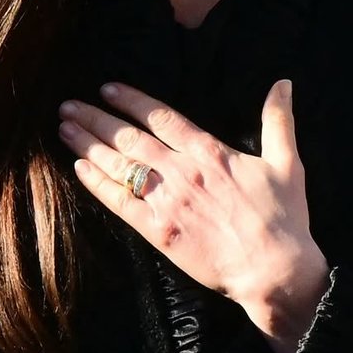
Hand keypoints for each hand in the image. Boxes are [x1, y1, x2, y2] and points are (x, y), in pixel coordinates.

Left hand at [58, 80, 328, 352]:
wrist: (273, 269)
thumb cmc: (284, 217)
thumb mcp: (287, 162)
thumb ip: (279, 120)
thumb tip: (284, 83)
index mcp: (210, 153)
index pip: (162, 117)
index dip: (131, 100)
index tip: (107, 89)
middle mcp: (182, 172)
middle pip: (130, 138)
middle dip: (96, 118)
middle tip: (68, 105)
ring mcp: (167, 202)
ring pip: (119, 166)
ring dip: (89, 144)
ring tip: (65, 127)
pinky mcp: (158, 231)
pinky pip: (120, 203)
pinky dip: (98, 184)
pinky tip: (79, 168)